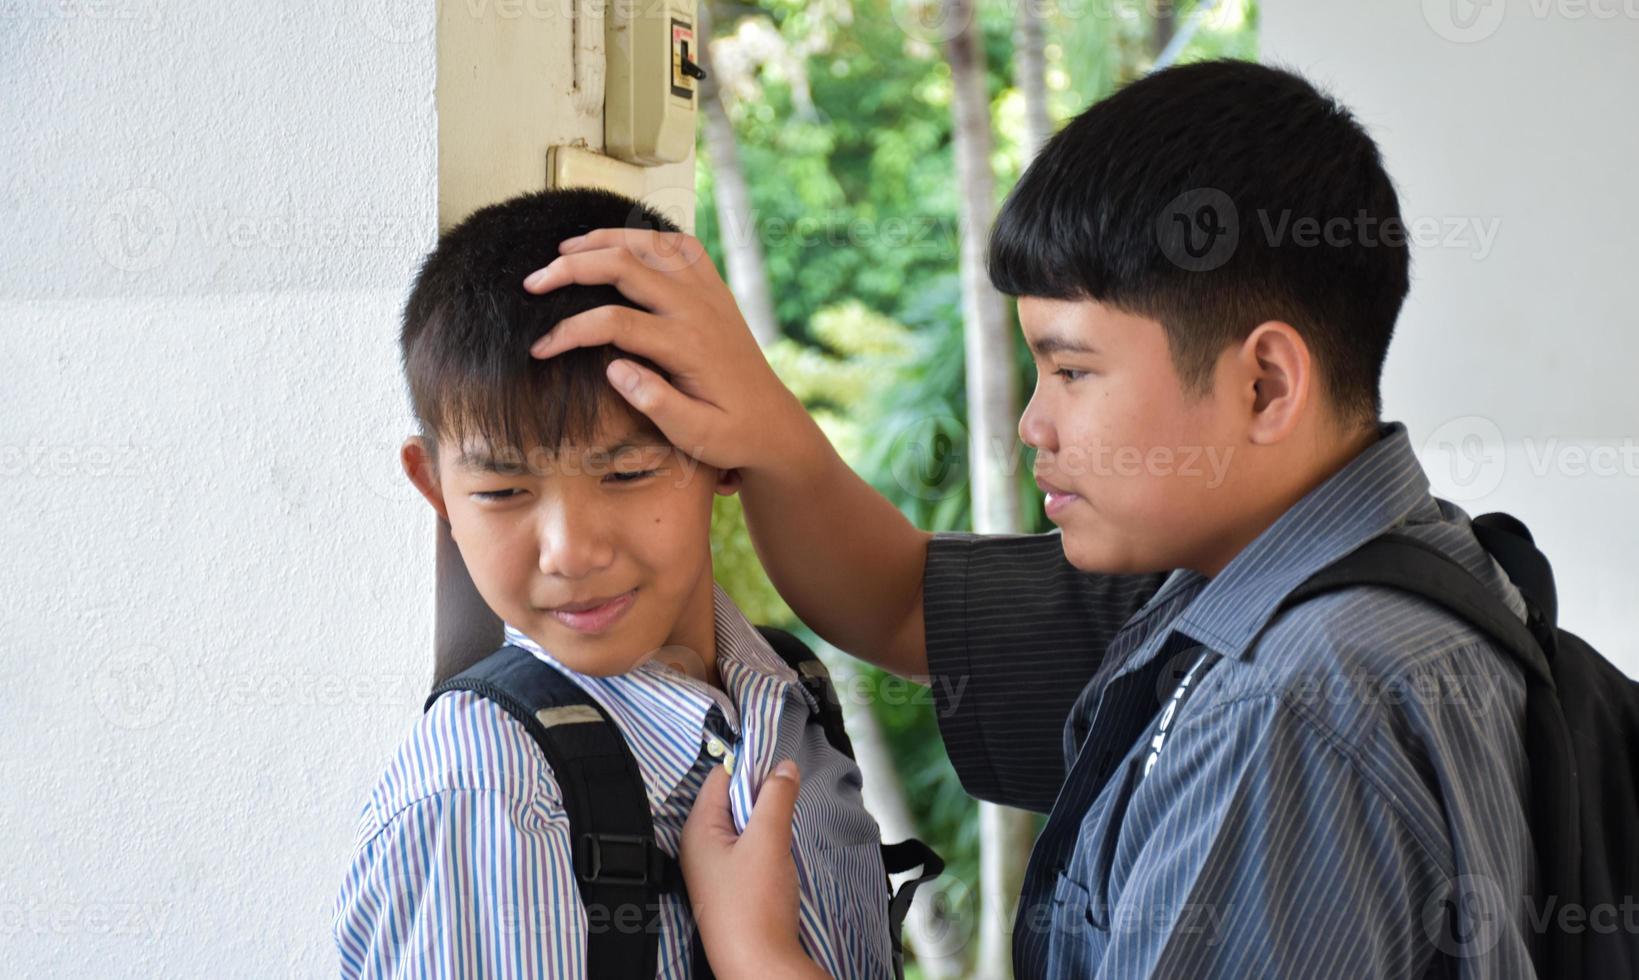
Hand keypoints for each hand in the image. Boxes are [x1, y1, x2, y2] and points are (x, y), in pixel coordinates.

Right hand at [521, 230, 809, 475]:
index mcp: (688, 346)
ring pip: (650, 244)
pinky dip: (648, 237)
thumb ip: (656, 403)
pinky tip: (622, 244)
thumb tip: (613, 368)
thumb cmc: (732, 436)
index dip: (568, 332)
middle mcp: (698, 309)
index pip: (613, 322)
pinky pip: (682, 246)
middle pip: (624, 266)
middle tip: (532, 282)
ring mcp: (709, 294)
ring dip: (604, 240)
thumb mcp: (695, 436)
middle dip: (571, 269)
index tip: (538, 350)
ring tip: (563, 251)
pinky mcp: (716, 291)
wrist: (776, 426)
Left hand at [679, 760, 828, 978]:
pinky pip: (747, 850)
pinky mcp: (729, 886)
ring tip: (781, 836)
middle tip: (784, 807)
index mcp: (698, 829)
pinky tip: (778, 859)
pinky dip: (766, 845)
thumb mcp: (769, 841)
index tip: (779, 769)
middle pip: (731, 800)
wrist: (759, 964)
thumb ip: (776, 798)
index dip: (749, 768)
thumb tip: (785, 767)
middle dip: (761, 798)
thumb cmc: (755, 906)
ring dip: (766, 823)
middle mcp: (700, 846)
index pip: (719, 778)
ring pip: (742, 826)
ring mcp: (714, 868)